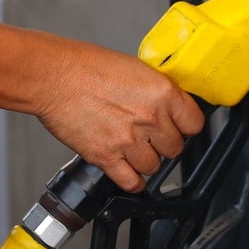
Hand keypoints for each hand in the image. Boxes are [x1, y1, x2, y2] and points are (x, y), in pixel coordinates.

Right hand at [35, 40, 204, 192]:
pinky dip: (132, 181)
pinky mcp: (106, 157)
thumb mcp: (134, 68)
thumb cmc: (85, 66)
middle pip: (175, 148)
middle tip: (149, 136)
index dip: (185, 127)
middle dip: (163, 144)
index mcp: (162, 92)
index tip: (178, 127)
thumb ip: (155, 91)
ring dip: (145, 161)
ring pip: (153, 167)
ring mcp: (128, 140)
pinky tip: (128, 172)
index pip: (194, 124)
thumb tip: (167, 106)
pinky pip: (132, 182)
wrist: (53, 76)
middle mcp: (150, 118)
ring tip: (132, 149)